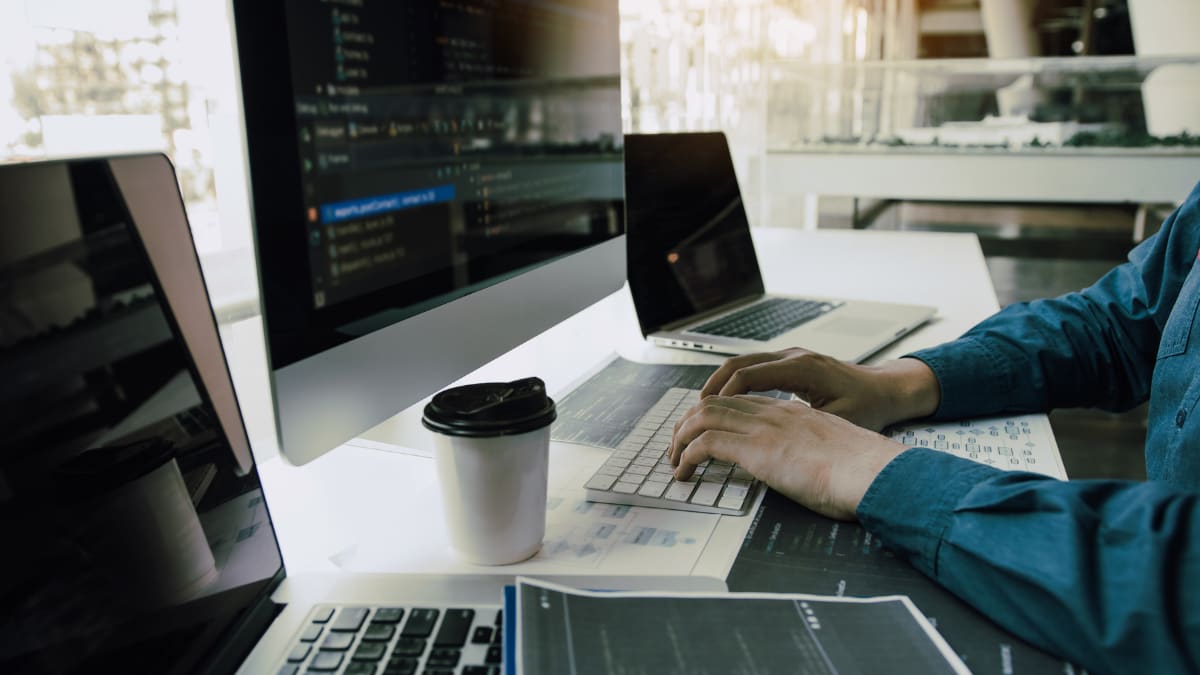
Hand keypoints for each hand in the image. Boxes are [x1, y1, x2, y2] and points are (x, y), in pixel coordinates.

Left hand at [668, 395, 905, 520]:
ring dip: (681, 438)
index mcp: (793, 413)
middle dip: (689, 422)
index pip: (742, 402)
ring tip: (674, 460)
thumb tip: (811, 468)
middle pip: (716, 404)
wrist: (874, 471)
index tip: (703, 431)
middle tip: (677, 445)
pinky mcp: (756, 449)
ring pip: (704, 417)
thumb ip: (815, 452)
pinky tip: (683, 472)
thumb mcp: (834, 453)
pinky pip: (705, 444)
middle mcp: (774, 414)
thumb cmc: (863, 471)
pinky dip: (687, 456)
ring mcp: (764, 429)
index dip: (716, 414)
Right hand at [700, 348, 939, 431]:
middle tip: (691, 416)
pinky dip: (734, 385)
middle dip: (710, 390)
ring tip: (700, 411)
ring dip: (719, 386)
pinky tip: (726, 405)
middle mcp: (792, 358)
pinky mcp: (791, 365)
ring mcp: (791, 358)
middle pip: (737, 365)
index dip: (722, 399)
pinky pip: (753, 370)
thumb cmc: (869, 407)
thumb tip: (774, 441)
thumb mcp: (839, 421)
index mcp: (801, 369)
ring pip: (742, 365)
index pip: (747, 377)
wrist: (888, 390)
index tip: (704, 421)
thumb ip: (805, 426)